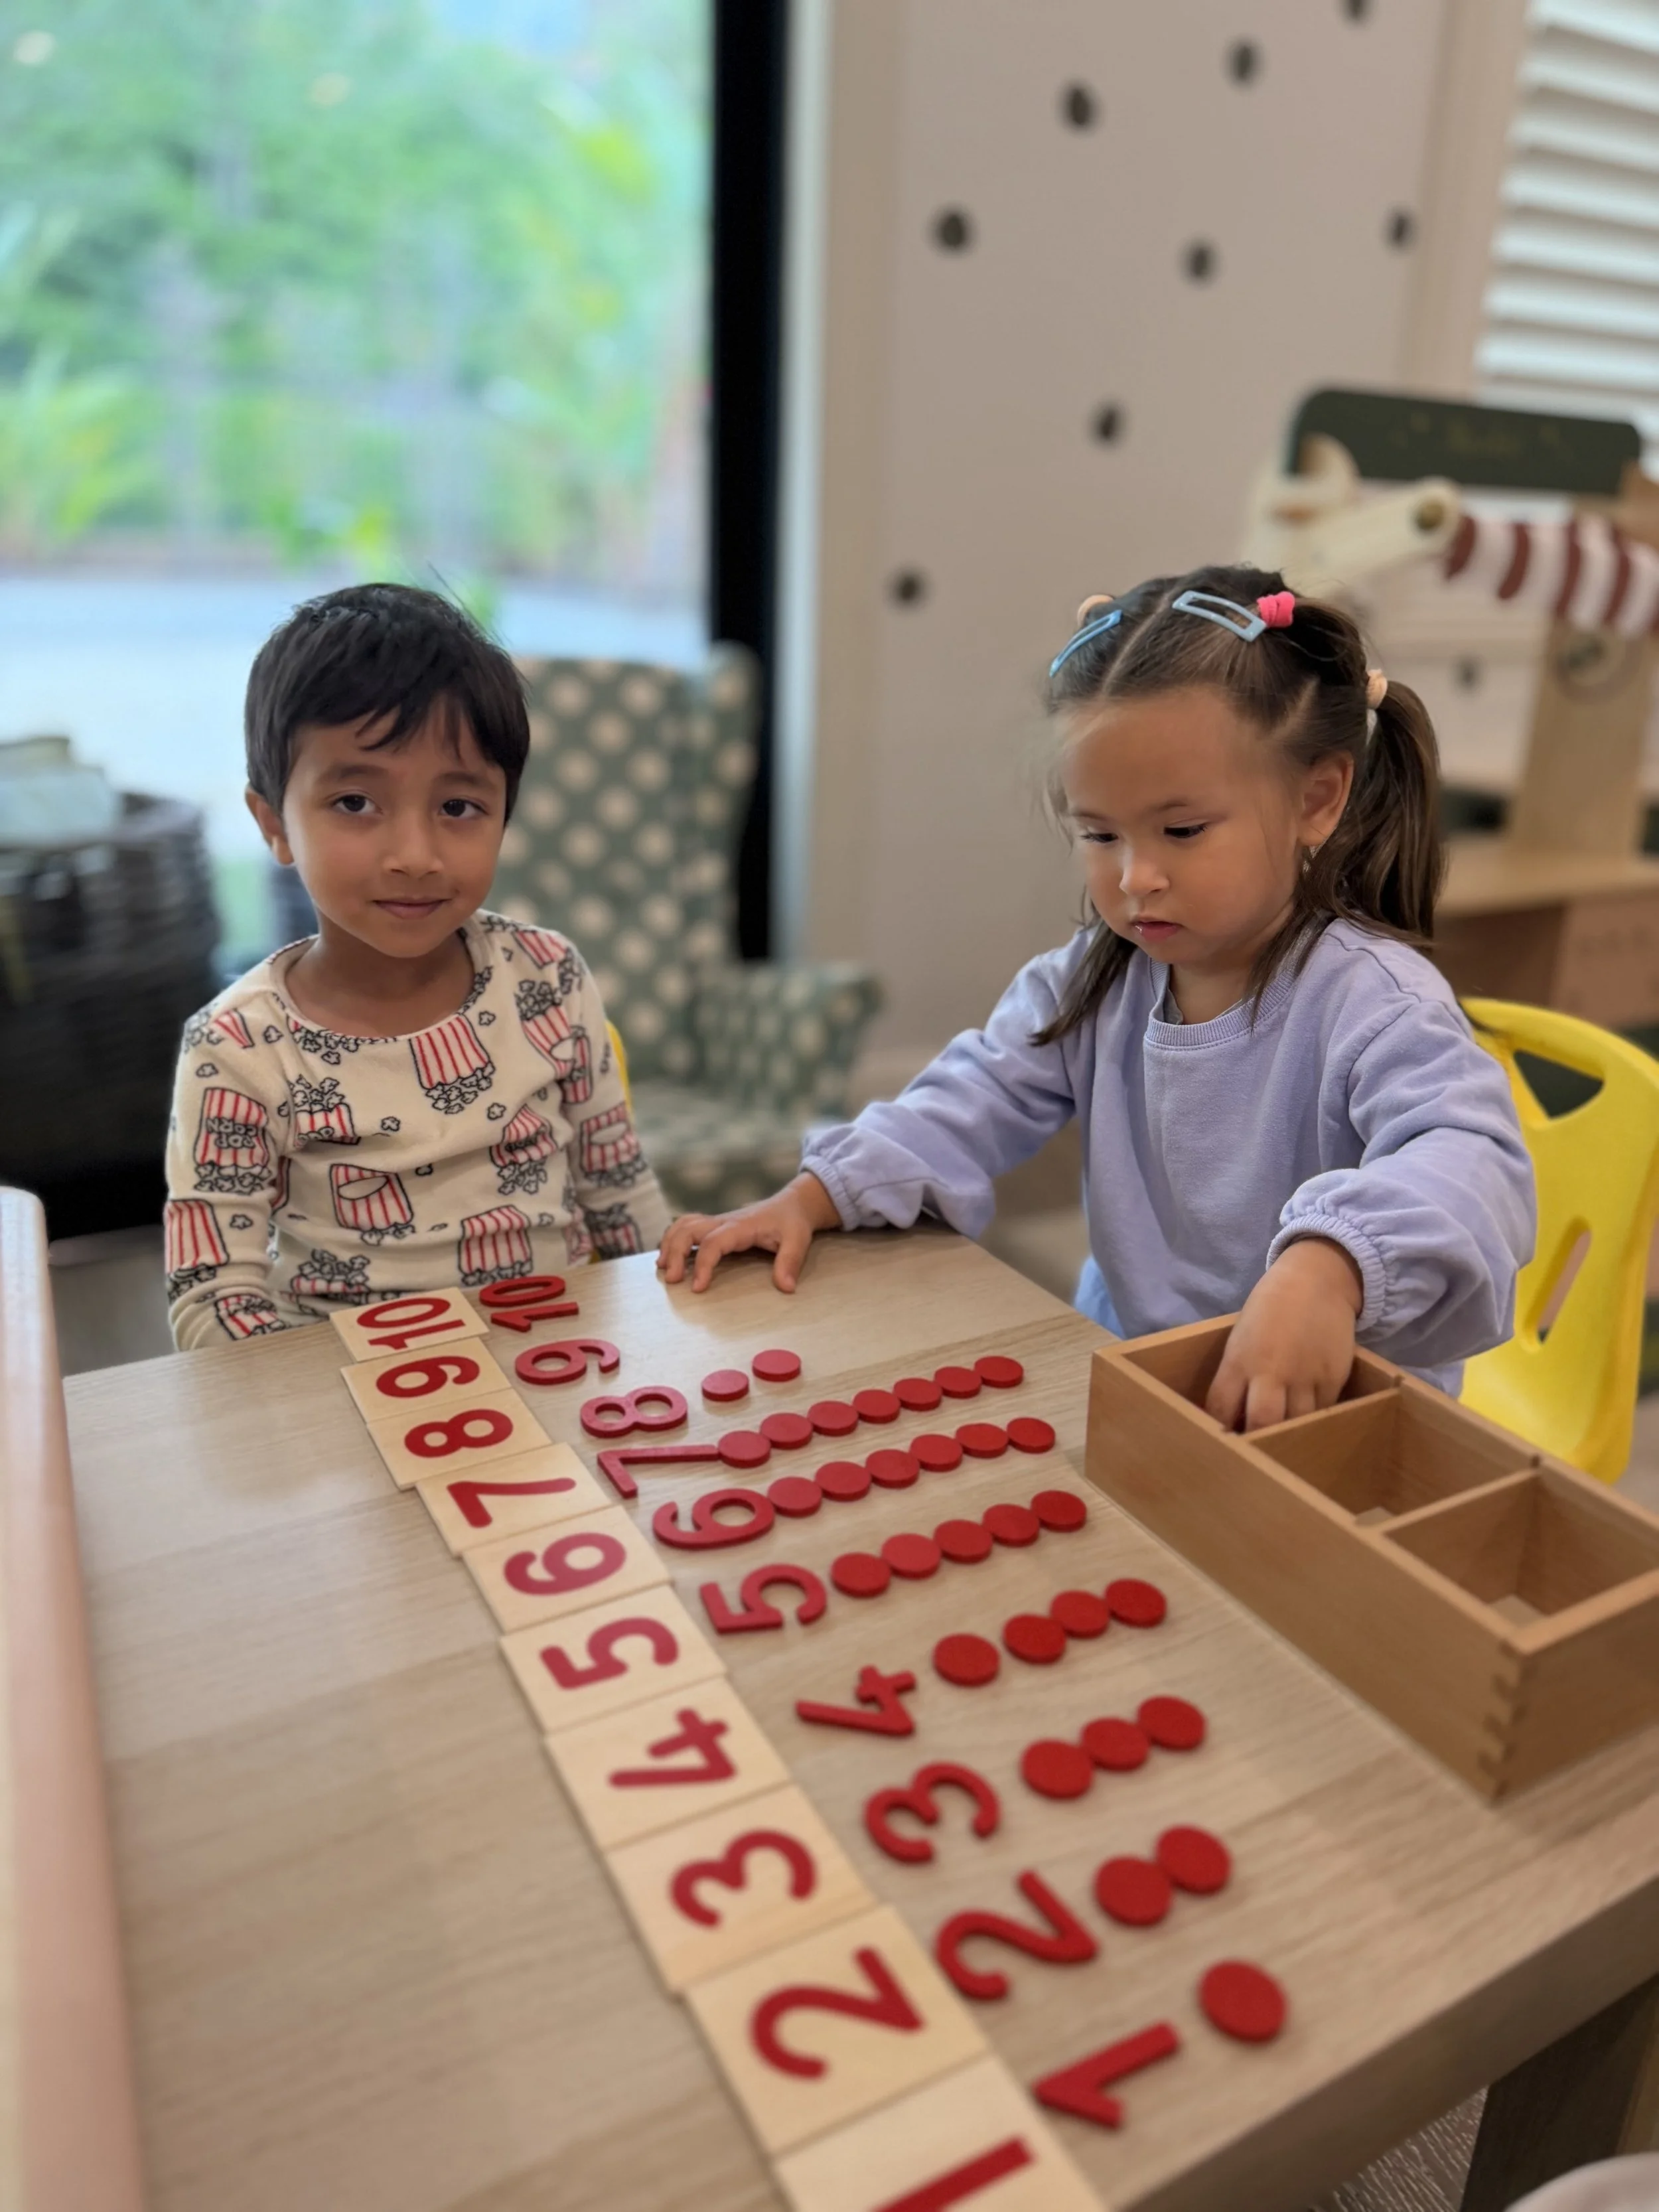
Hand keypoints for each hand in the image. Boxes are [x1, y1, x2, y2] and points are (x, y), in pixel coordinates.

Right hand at [656, 1172, 841, 1293]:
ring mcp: (717, 1222)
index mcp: (741, 1226)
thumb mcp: (798, 1241)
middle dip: (675, 1253)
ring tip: (662, 1268)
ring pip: (683, 1225)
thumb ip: (790, 1262)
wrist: (792, 1204)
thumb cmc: (793, 1222)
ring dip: (669, 1244)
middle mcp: (723, 1221)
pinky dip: (673, 1238)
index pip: (714, 1243)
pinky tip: (668, 1256)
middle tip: (672, 1280)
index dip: (703, 1264)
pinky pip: (686, 1226)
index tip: (697, 1287)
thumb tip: (785, 1287)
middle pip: (688, 1229)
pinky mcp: (715, 1226)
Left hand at [1205, 1238, 1361, 1432]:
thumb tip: (1233, 1415)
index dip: (1220, 1429)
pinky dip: (1313, 1420)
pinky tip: (1309, 1422)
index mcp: (1239, 1360)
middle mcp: (1271, 1371)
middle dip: (1257, 1442)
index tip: (1221, 1443)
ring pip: (1296, 1424)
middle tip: (1256, 1452)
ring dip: (1288, 1436)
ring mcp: (1305, 1376)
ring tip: (1283, 1442)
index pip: (1220, 1407)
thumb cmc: (1270, 1309)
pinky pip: (1322, 1412)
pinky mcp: (1333, 1378)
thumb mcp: (1241, 1338)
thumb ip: (1237, 1374)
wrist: (1317, 1281)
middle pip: (1262, 1423)